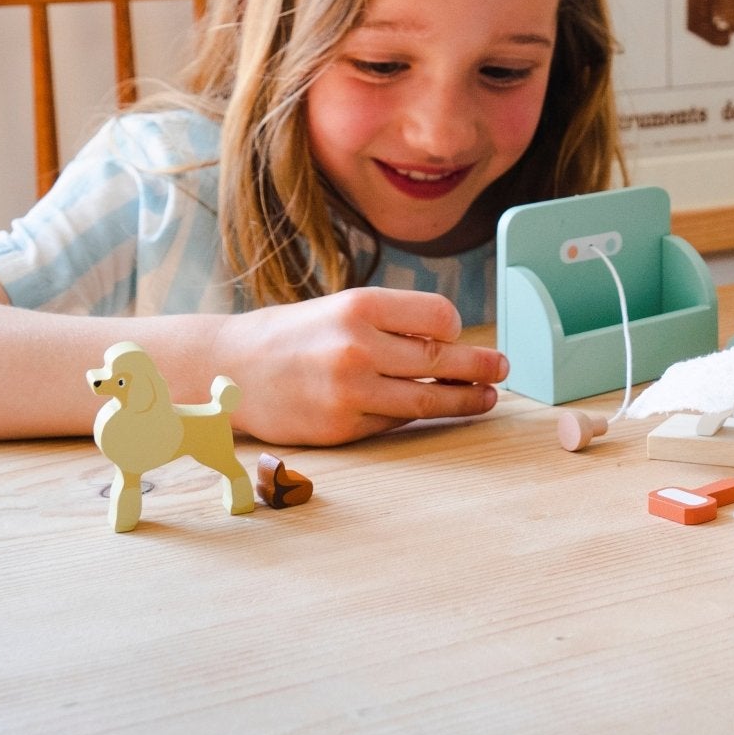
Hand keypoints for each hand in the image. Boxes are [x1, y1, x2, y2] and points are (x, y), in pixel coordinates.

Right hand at [213, 287, 508, 444]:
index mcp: (360, 306)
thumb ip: (394, 323)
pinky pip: (394, 422)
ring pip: (426, 399)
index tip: (458, 334)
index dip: (455, 328)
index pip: (439, 317)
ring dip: (465, 399)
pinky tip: (431, 408)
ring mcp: (348, 391)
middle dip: (479, 367)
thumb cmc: (297, 334)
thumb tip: (456, 342)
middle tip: (503, 369)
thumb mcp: (342, 308)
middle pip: (441, 359)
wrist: (230, 370)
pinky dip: (416, 414)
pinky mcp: (340, 428)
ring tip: (487, 397)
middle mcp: (356, 347)